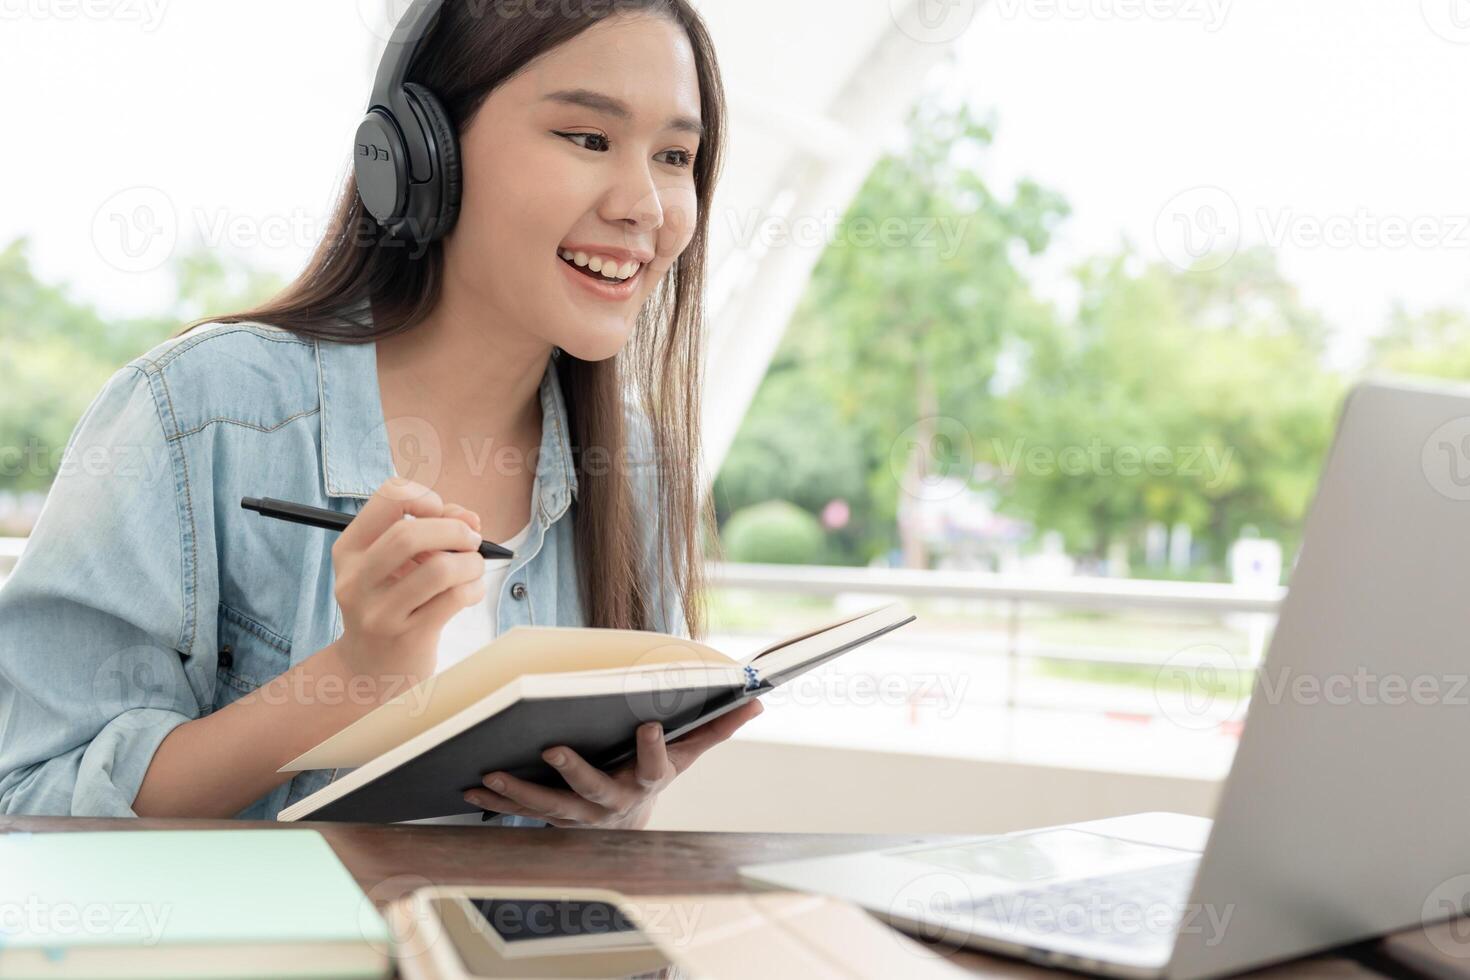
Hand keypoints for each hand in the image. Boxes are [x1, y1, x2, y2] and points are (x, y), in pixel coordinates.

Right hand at [330, 476, 484, 688]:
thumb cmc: (392, 604)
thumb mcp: (395, 565)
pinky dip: (474, 588)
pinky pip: (454, 598)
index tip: (441, 513)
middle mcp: (356, 579)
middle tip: (471, 541)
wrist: (371, 669)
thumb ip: (432, 530)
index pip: (387, 497)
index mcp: (349, 550)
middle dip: (454, 530)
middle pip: (410, 533)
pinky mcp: (407, 636)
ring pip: (439, 568)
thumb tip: (469, 519)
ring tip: (473, 569)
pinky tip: (471, 591)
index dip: (425, 498)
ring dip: (471, 562)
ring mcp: (379, 611)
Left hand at [464, 700, 764, 828]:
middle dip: (574, 772)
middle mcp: (614, 802)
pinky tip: (471, 785)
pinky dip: (494, 801)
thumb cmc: (652, 775)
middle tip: (553, 746)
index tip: (651, 725)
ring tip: (491, 771)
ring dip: (518, 791)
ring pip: (547, 806)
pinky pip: (518, 813)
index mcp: (647, 781)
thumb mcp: (686, 756)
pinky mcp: (550, 819)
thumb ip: (714, 729)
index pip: (657, 767)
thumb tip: (755, 700)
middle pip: (594, 790)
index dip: (655, 749)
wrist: (625, 827)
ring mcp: (579, 815)